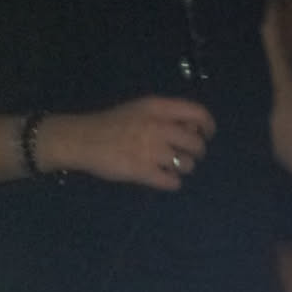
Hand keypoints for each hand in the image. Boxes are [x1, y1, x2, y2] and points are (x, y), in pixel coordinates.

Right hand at [47, 96, 214, 191]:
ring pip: (187, 165)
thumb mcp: (141, 109)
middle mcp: (158, 127)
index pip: (198, 113)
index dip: (208, 125)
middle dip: (197, 152)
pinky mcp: (143, 172)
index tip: (207, 135)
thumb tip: (193, 129)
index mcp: (158, 108)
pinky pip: (172, 182)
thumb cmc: (113, 123)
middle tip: (189, 156)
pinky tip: (164, 178)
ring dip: (184, 168)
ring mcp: (151, 150)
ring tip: (172, 167)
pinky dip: (172, 182)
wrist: (82, 139)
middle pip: (196, 144)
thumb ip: (166, 116)